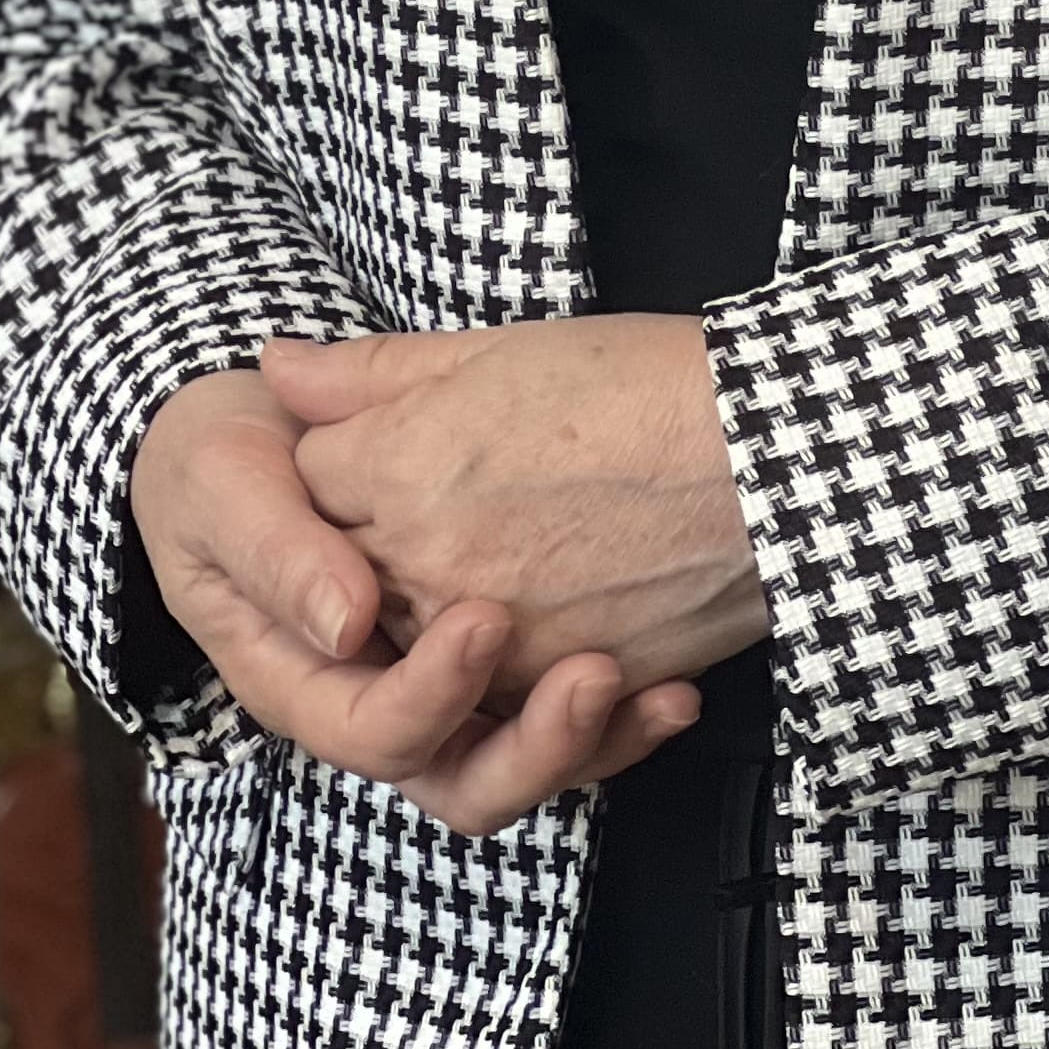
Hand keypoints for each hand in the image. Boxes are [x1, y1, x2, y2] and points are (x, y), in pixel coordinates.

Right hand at [127, 365, 701, 833]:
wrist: (253, 432)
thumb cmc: (223, 465)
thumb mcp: (222, 489)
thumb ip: (276, 551)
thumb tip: (346, 623)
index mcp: (300, 679)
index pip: (372, 729)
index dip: (433, 691)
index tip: (486, 617)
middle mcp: (376, 704)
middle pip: (462, 781)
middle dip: (536, 745)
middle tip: (592, 672)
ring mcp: (442, 693)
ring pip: (521, 764)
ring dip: (594, 741)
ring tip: (655, 691)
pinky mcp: (495, 666)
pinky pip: (558, 717)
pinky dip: (623, 712)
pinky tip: (676, 683)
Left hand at [256, 315, 770, 700]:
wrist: (769, 457)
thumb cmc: (642, 381)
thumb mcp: (502, 348)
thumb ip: (375, 370)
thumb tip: (279, 365)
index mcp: (398, 465)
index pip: (312, 473)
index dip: (351, 450)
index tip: (400, 434)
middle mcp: (423, 561)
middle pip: (347, 567)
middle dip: (376, 533)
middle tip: (452, 492)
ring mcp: (487, 636)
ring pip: (413, 645)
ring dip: (436, 612)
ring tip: (501, 561)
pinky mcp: (549, 688)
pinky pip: (491, 700)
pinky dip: (506, 668)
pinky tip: (548, 615)